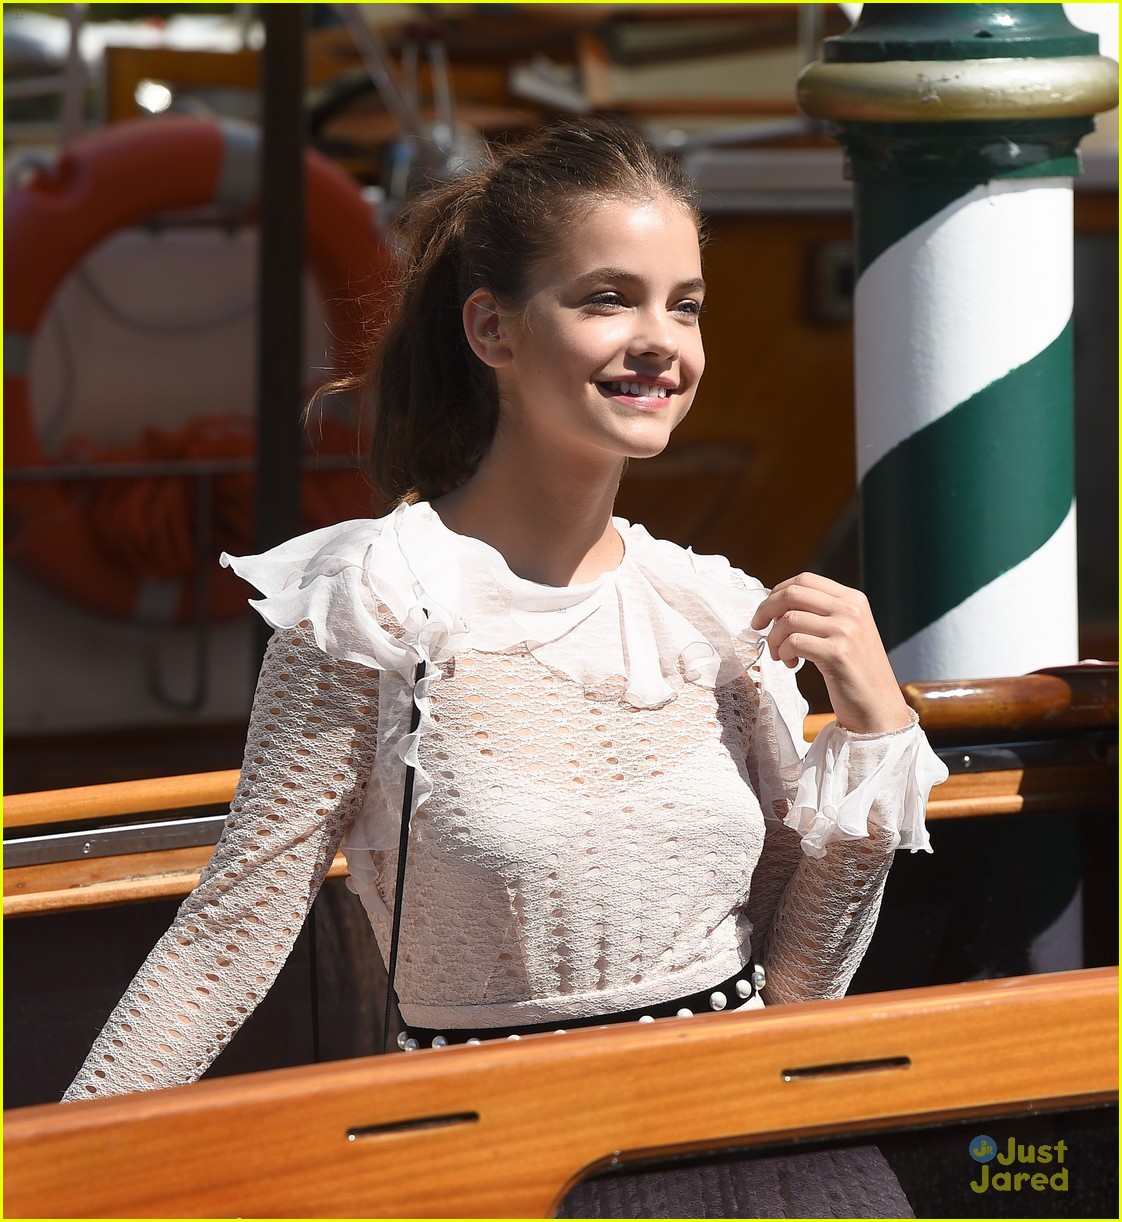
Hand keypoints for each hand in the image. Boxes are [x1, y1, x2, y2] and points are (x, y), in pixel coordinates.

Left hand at [750, 573, 912, 734]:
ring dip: (775, 639)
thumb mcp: (845, 631)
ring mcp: (846, 630)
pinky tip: (792, 664)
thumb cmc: (854, 671)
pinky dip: (784, 653)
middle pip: (793, 594)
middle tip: (757, 627)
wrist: (877, 705)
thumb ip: (820, 613)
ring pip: (788, 619)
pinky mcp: (837, 653)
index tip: (765, 611)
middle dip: (766, 609)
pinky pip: (794, 642)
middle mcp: (851, 609)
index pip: (805, 579)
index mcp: (853, 599)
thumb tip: (776, 603)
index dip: (778, 592)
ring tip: (781, 655)